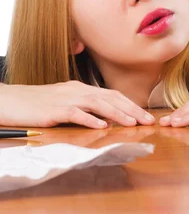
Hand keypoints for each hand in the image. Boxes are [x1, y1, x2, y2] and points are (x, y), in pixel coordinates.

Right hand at [0, 81, 154, 128]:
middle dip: (131, 109)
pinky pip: (75, 113)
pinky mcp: (54, 109)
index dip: (130, 104)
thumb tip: (104, 117)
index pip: (112, 94)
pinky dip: (90, 119)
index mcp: (81, 88)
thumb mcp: (64, 101)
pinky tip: (101, 126)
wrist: (11, 99)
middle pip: (110, 97)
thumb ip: (83, 106)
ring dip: (117, 114)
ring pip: (97, 103)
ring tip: (132, 123)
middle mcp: (77, 90)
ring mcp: (66, 98)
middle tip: (148, 120)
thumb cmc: (37, 103)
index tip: (145, 115)